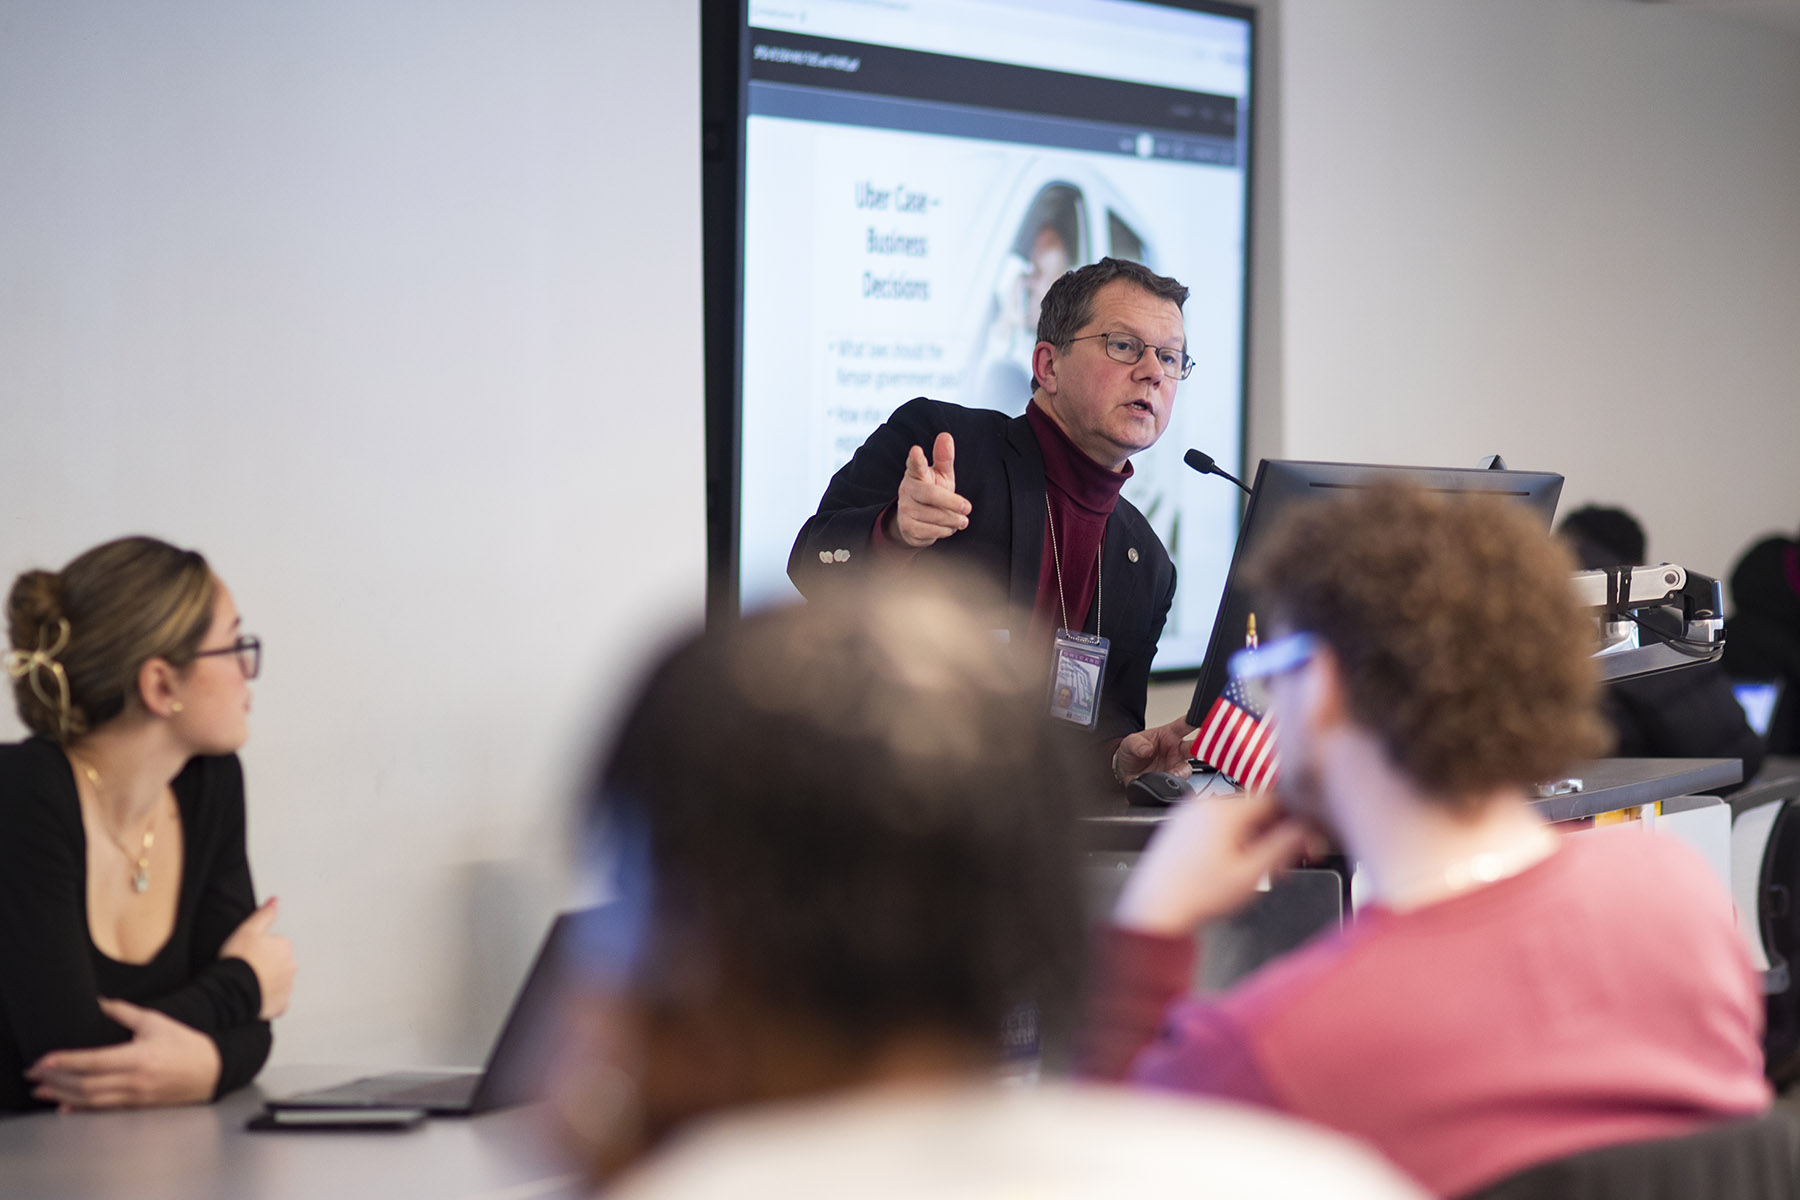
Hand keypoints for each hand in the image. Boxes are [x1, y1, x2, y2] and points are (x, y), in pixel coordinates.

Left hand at [26, 998, 220, 1109]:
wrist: (212, 1070)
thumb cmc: (184, 1043)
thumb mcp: (156, 1022)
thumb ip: (124, 1013)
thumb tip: (99, 1002)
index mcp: (138, 1057)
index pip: (93, 1061)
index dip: (65, 1062)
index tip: (44, 1061)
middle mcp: (134, 1080)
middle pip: (86, 1085)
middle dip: (55, 1081)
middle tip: (33, 1076)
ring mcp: (135, 1096)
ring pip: (90, 1100)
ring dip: (62, 1096)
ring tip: (41, 1091)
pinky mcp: (137, 1106)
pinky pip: (103, 1109)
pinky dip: (81, 1108)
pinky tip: (65, 1106)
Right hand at [220, 897, 295, 1019]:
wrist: (230, 990)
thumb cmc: (237, 959)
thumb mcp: (247, 929)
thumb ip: (264, 914)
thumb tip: (275, 900)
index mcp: (285, 947)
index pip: (276, 944)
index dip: (259, 948)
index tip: (248, 953)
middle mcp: (291, 966)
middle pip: (279, 962)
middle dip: (266, 965)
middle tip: (247, 968)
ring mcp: (287, 986)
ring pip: (279, 981)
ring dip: (268, 981)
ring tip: (249, 982)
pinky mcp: (280, 1004)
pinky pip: (277, 1000)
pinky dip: (269, 999)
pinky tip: (256, 997)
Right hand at [887, 432, 968, 548]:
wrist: (916, 522)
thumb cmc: (933, 492)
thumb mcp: (941, 474)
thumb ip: (944, 457)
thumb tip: (946, 436)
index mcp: (916, 473)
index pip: (915, 464)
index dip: (916, 458)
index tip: (916, 450)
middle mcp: (907, 489)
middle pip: (931, 495)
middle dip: (952, 502)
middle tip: (968, 508)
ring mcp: (905, 508)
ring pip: (935, 516)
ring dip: (953, 519)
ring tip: (961, 520)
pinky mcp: (907, 527)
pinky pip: (932, 531)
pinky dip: (946, 531)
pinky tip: (948, 527)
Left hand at [1113, 716, 1196, 784]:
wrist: (1125, 771)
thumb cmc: (1132, 752)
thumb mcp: (1129, 742)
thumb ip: (1137, 743)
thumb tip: (1146, 749)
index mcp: (1169, 734)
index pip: (1185, 724)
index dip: (1195, 721)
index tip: (1203, 720)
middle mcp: (1177, 749)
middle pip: (1195, 746)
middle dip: (1202, 747)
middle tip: (1200, 748)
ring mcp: (1175, 765)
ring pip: (1187, 768)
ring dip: (1182, 771)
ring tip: (1173, 773)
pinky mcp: (1172, 779)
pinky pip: (1178, 782)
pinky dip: (1174, 782)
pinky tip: (1167, 780)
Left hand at [1113, 791, 1311, 936]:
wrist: (1156, 910)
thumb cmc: (1196, 896)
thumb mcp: (1252, 873)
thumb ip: (1284, 846)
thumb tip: (1306, 829)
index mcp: (1224, 810)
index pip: (1274, 800)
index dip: (1296, 820)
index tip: (1307, 839)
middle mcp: (1205, 804)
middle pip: (1256, 810)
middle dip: (1276, 835)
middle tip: (1288, 864)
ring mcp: (1190, 813)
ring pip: (1239, 819)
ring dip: (1257, 840)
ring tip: (1264, 871)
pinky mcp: (1182, 826)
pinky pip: (1219, 825)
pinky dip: (1236, 840)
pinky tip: (1241, 865)